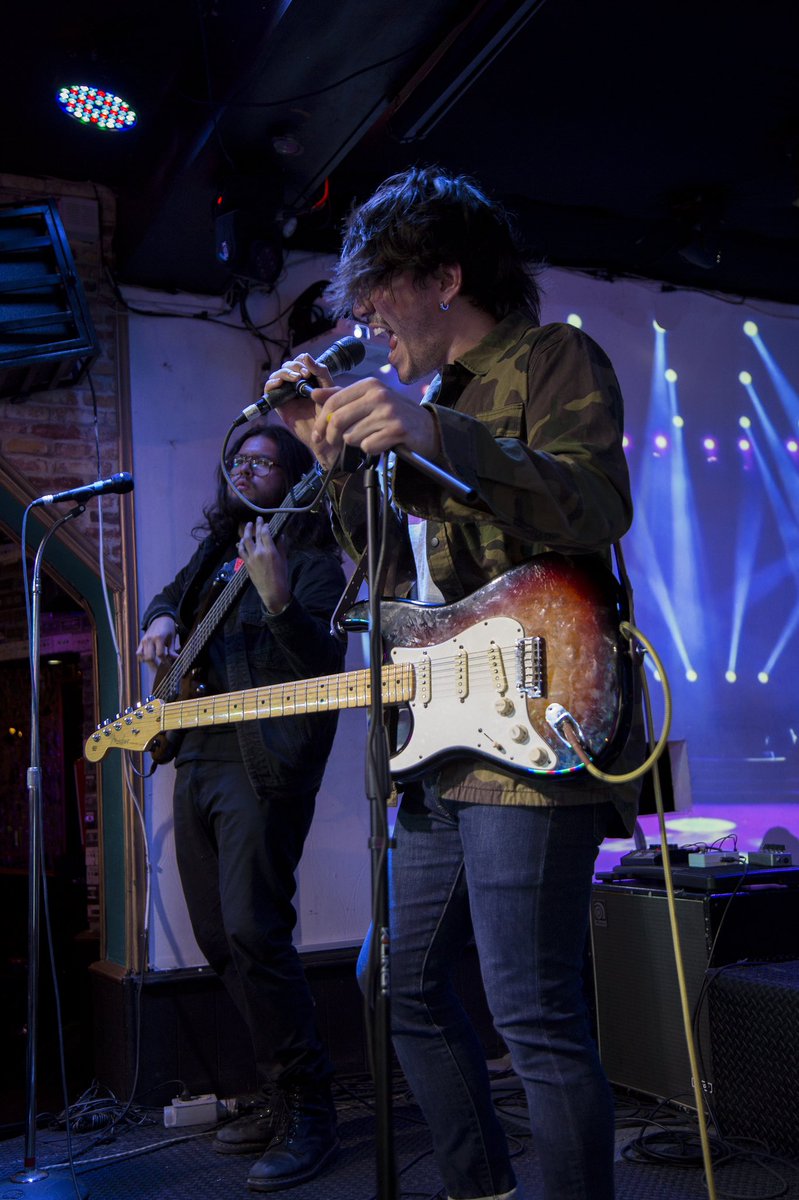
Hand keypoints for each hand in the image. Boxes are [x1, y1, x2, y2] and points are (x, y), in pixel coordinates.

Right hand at [137, 615, 177, 666]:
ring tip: (156, 665)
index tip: (168, 665)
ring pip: (143, 656)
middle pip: (150, 657)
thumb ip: (172, 650)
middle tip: (162, 669)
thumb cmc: (168, 628)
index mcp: (159, 638)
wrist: (160, 618)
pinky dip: (142, 658)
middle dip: (156, 665)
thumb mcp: (172, 638)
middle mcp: (150, 639)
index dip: (164, 661)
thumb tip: (177, 659)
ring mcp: (144, 640)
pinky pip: (138, 653)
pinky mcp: (141, 641)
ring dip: (149, 663)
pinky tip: (148, 660)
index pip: (160, 654)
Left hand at [237, 516, 290, 613]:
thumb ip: (281, 546)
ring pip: (246, 541)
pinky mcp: (246, 563)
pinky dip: (240, 544)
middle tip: (258, 519)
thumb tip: (281, 536)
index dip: (265, 526)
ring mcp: (251, 557)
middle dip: (257, 525)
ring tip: (248, 526)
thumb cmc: (281, 575)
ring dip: (246, 532)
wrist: (272, 590)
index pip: (265, 533)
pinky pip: (241, 551)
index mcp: (270, 550)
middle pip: (256, 534)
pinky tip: (241, 541)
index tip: (266, 523)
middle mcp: (259, 552)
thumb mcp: (284, 559)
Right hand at [263, 353, 335, 461]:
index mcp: (310, 379)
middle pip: (288, 366)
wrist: (326, 436)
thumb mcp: (330, 389)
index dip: (302, 361)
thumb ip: (321, 372)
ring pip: (278, 375)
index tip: (309, 370)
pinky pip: (269, 390)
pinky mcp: (279, 404)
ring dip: (284, 372)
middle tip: (303, 375)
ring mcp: (287, 394)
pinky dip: (272, 383)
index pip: (301, 361)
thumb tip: (306, 356)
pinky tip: (280, 383)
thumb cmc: (331, 414)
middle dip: (294, 366)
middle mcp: (297, 385)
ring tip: (295, 378)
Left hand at [311, 377, 440, 461]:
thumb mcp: (368, 399)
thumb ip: (341, 396)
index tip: (317, 435)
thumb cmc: (393, 414)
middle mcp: (379, 395)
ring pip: (351, 436)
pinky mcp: (396, 430)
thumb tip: (314, 393)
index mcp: (369, 384)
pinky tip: (381, 443)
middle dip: (331, 436)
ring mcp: (389, 413)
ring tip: (370, 437)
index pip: (333, 402)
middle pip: (338, 420)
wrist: (426, 427)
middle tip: (333, 444)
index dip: (320, 421)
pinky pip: (367, 446)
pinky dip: (370, 449)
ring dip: (356, 442)